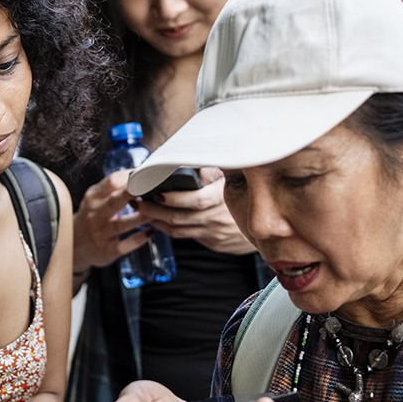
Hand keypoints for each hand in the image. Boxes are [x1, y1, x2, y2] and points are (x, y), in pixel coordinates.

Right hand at [73, 170, 150, 274]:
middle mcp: (95, 214)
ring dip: (141, 217)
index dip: (131, 177)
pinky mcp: (106, 250)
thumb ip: (114, 186)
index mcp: (93, 197)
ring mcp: (100, 233)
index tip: (148, 173)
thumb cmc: (91, 216)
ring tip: (157, 211)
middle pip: (115, 200)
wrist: (73, 244)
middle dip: (134, 193)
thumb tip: (140, 171)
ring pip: (122, 224)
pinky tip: (150, 232)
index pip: (112, 181)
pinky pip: (125, 245)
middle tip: (154, 187)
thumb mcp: (96, 198)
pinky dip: (139, 239)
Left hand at [136, 169, 254, 254]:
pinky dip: (169, 229)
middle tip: (138, 200)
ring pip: (178, 230)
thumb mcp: (230, 175)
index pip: (195, 200)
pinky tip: (158, 220)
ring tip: (143, 209)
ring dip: (157, 220)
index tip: (155, 191)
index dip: (173, 198)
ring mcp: (215, 233)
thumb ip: (209, 170)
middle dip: (154, 210)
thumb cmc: (243, 191)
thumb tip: (183, 158)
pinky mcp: (213, 243)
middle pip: (179, 218)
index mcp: (223, 198)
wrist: (264, 221)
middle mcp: (218, 218)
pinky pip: (185, 236)